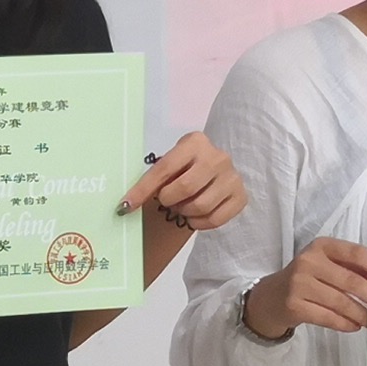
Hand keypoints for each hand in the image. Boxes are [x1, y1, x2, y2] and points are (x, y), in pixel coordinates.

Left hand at [124, 128, 245, 233]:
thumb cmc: (184, 169)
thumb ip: (153, 178)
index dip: (142, 190)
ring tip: (181, 206)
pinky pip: (215, 219)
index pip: (164, 169)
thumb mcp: (170, 165)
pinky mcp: (241, 196)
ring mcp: (233, 177)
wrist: (214, 173)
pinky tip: (194, 216)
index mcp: (195, 142)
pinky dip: (199, 223)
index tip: (125, 207)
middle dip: (168, 200)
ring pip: (200, 206)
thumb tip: (125, 206)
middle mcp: (217, 157)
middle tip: (166, 201)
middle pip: (185, 188)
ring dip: (184, 212)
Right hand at [245, 236, 366, 339]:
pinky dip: (345, 324)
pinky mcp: (294, 306)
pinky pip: (328, 317)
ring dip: (362, 314)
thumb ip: (352, 268)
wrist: (272, 297)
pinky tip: (355, 326)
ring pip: (340, 302)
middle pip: (351, 281)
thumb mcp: (327, 265)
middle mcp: (309, 262)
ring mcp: (299, 284)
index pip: (355, 253)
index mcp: (322, 246)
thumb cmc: (308, 278)